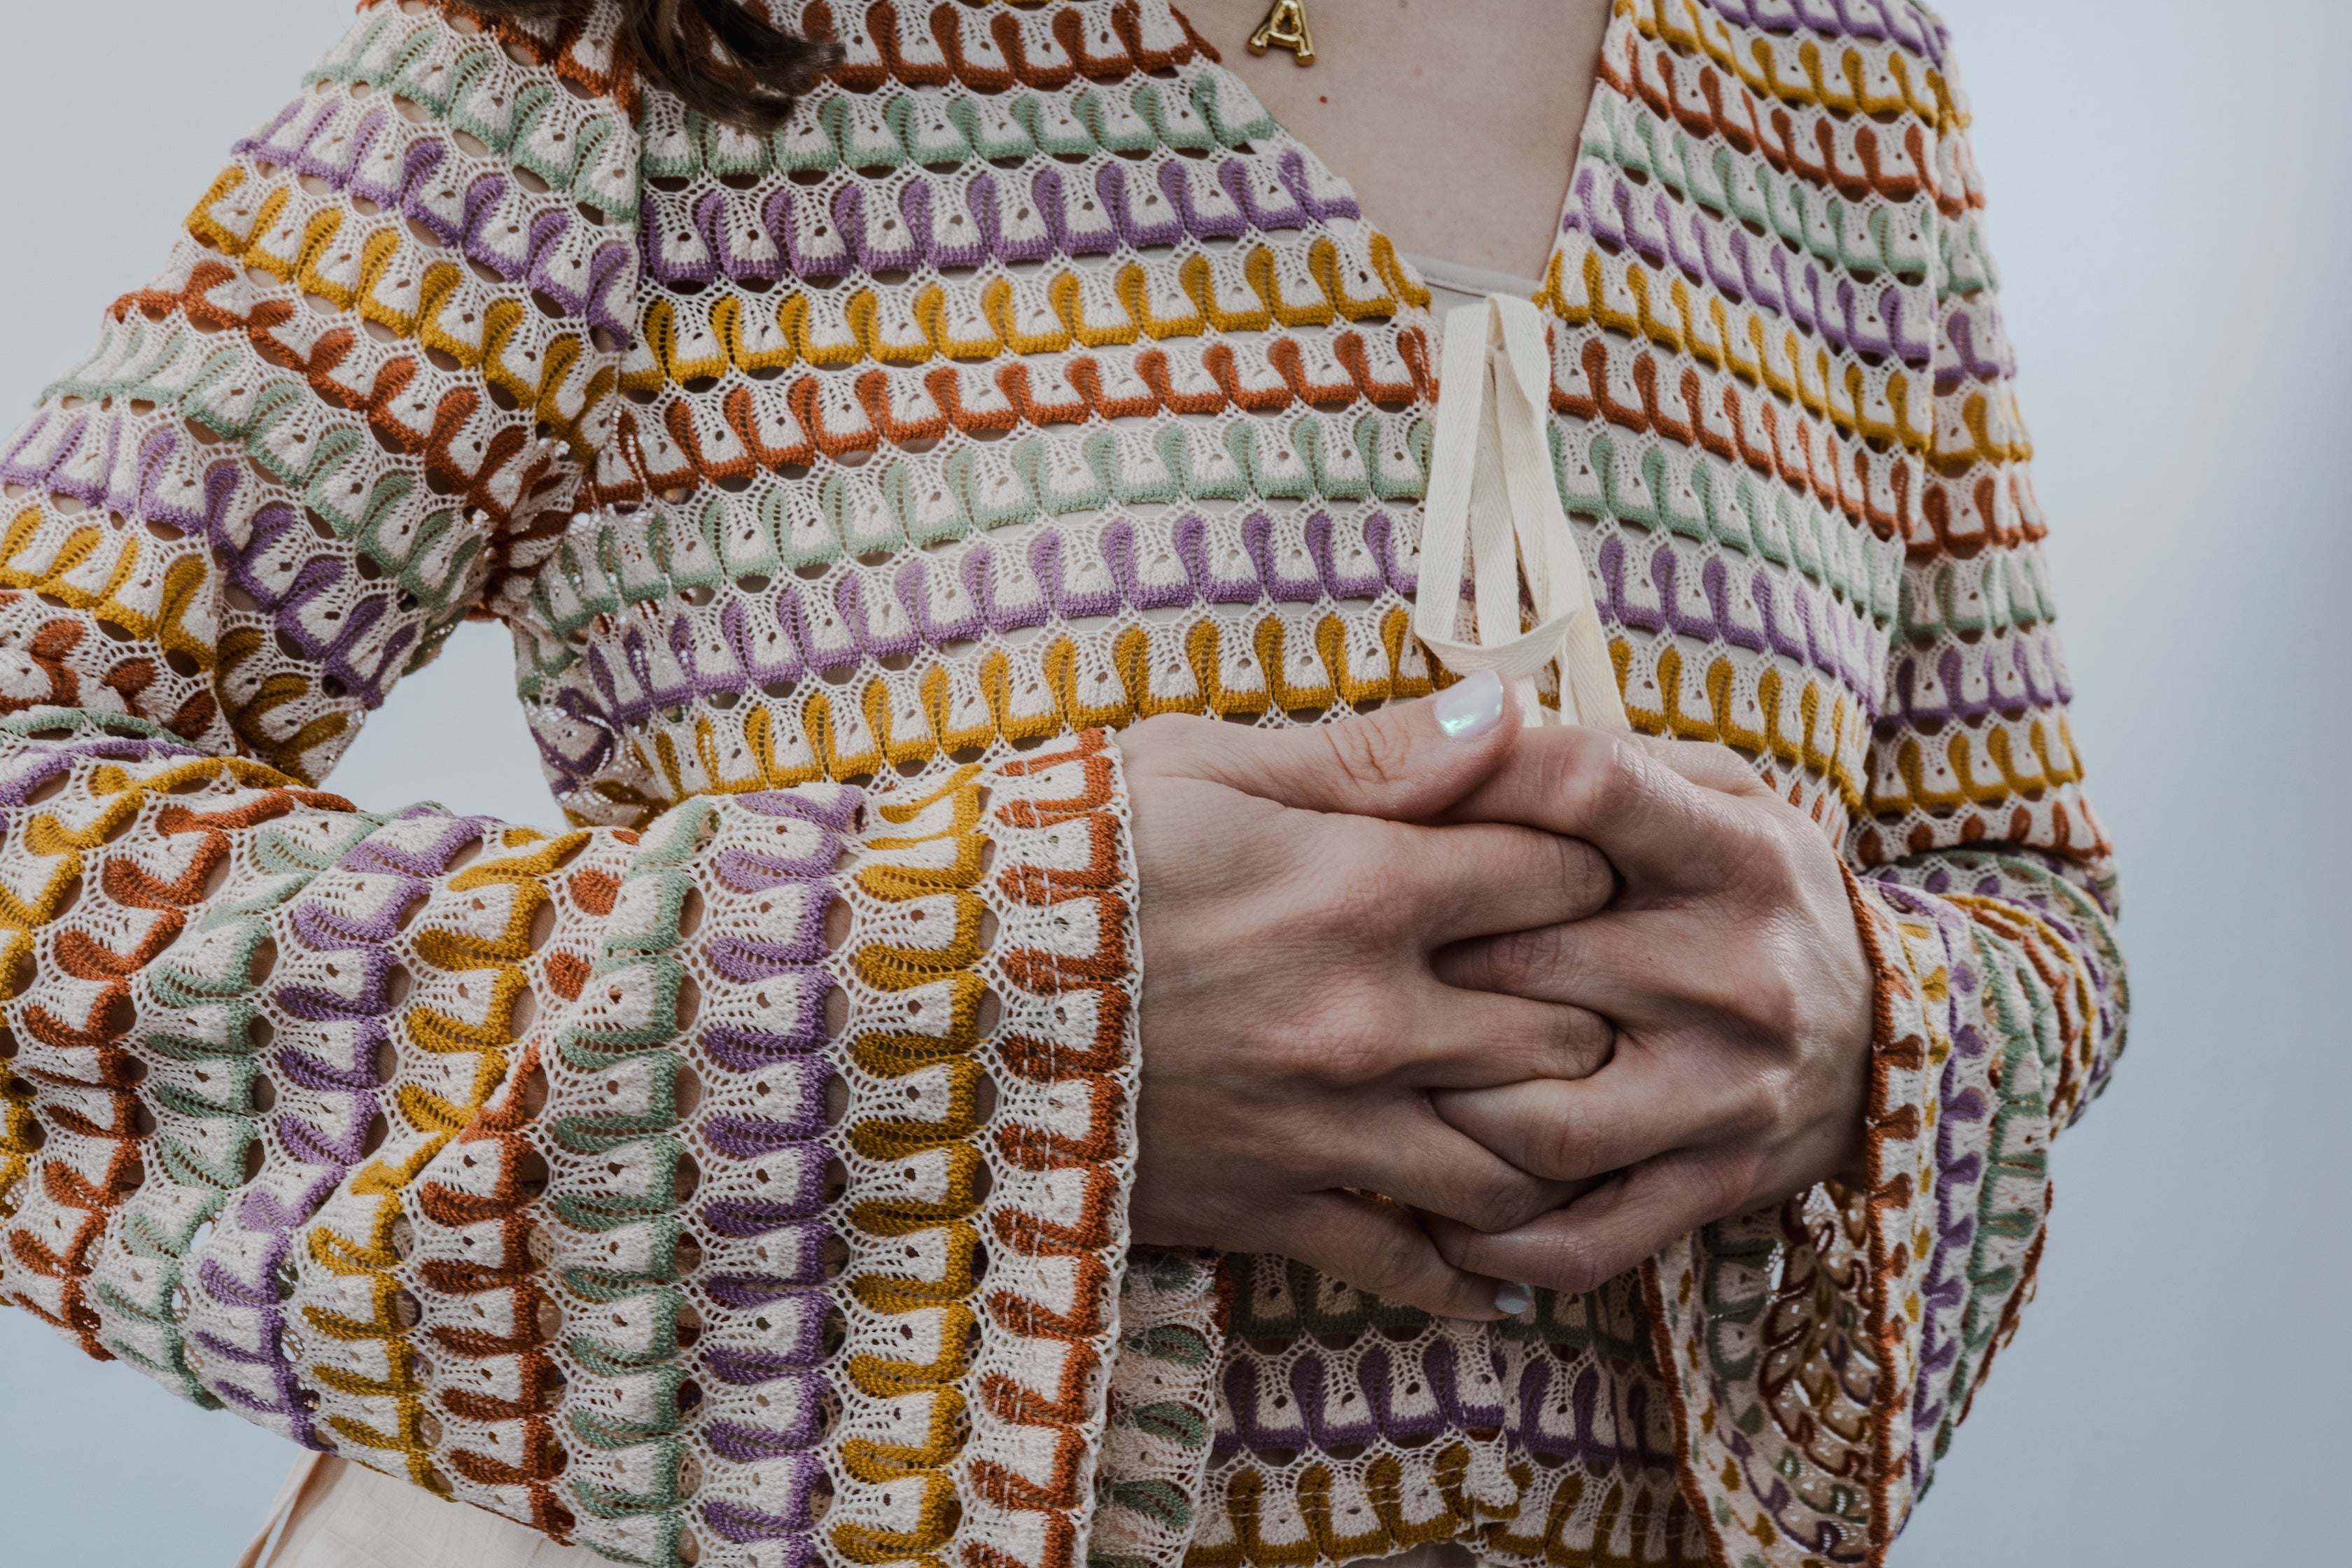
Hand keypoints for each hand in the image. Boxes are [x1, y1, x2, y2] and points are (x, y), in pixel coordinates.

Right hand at [1117, 672, 1616, 1318]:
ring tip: (1558, 1124)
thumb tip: (1509, 710)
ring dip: (1551, 1145)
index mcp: (1363, 888)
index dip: (1588, 864)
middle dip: (1591, 1010)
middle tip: (1584, 997)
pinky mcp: (1266, 1210)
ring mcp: (1323, 1129)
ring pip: (1514, 1168)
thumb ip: (1372, 754)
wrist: (920, 999)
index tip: (1575, 868)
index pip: (1562, 874)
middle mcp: (1368, 1018)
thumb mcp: (1204, 766)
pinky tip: (1497, 1276)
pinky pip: (1403, 1267)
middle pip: (1568, 1031)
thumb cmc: (1059, 857)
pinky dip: (1464, 1279)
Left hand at [1420, 729, 1876, 1297]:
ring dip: (1442, 1106)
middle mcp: (1741, 973)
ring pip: (1539, 1121)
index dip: (1476, 785)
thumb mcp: (1718, 796)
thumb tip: (1466, 720)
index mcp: (1736, 850)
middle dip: (1423, 963)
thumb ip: (1605, 762)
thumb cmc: (1753, 893)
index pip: (1593, 789)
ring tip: (1385, 1080)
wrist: (1888, 1034)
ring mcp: (1731, 1093)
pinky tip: (1435, 1209)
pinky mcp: (1719, 1185)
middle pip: (1531, 964)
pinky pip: (1587, 1236)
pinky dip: (1497, 1236)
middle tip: (1356, 962)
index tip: (1389, 803)